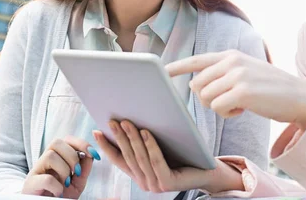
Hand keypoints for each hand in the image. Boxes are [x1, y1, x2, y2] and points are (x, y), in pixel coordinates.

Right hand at [22, 136, 100, 197]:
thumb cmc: (62, 195)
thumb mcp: (77, 182)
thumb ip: (84, 168)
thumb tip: (91, 155)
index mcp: (57, 157)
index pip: (67, 140)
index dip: (82, 143)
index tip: (94, 154)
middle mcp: (44, 160)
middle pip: (56, 142)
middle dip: (72, 156)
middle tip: (77, 171)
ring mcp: (36, 171)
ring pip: (50, 156)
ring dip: (64, 170)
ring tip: (66, 183)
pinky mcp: (30, 184)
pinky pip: (46, 178)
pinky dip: (57, 186)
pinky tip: (59, 192)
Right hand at [93, 120, 242, 193]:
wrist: (208, 171)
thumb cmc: (184, 156)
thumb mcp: (159, 148)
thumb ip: (144, 143)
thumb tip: (128, 122)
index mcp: (139, 175)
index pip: (119, 160)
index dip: (107, 146)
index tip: (96, 131)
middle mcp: (145, 182)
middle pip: (128, 156)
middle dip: (119, 137)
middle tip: (112, 121)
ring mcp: (156, 185)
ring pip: (140, 158)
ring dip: (132, 139)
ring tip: (127, 122)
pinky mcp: (168, 183)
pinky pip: (157, 162)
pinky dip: (150, 146)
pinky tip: (146, 132)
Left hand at [167, 50, 305, 129]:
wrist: (300, 96)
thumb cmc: (269, 89)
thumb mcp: (245, 72)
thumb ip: (222, 73)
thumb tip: (194, 86)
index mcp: (230, 56)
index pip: (196, 60)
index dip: (177, 67)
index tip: (161, 71)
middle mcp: (231, 61)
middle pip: (197, 85)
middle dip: (207, 99)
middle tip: (228, 102)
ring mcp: (237, 74)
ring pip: (206, 97)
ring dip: (219, 107)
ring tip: (239, 105)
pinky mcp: (243, 91)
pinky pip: (219, 107)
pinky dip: (228, 114)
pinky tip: (243, 110)